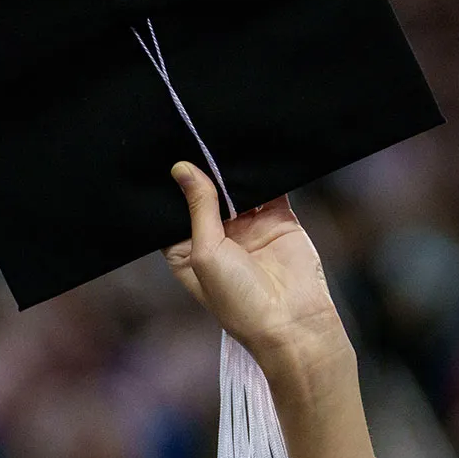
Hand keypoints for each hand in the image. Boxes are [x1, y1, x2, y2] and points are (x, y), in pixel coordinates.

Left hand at [163, 161, 354, 413]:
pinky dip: (264, 171)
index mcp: (189, 251)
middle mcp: (217, 237)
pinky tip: (255, 149)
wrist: (294, 322)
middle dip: (204, 171)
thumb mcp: (206, 252)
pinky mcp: (278, 219)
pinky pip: (270, 188)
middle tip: (194, 135)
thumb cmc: (240, 301)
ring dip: (232, 169)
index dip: (172, 187)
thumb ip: (198, 207)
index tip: (165, 153)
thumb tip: (182, 168)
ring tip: (222, 137)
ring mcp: (249, 227)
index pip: (174, 210)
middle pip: (207, 193)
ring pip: (237, 187)